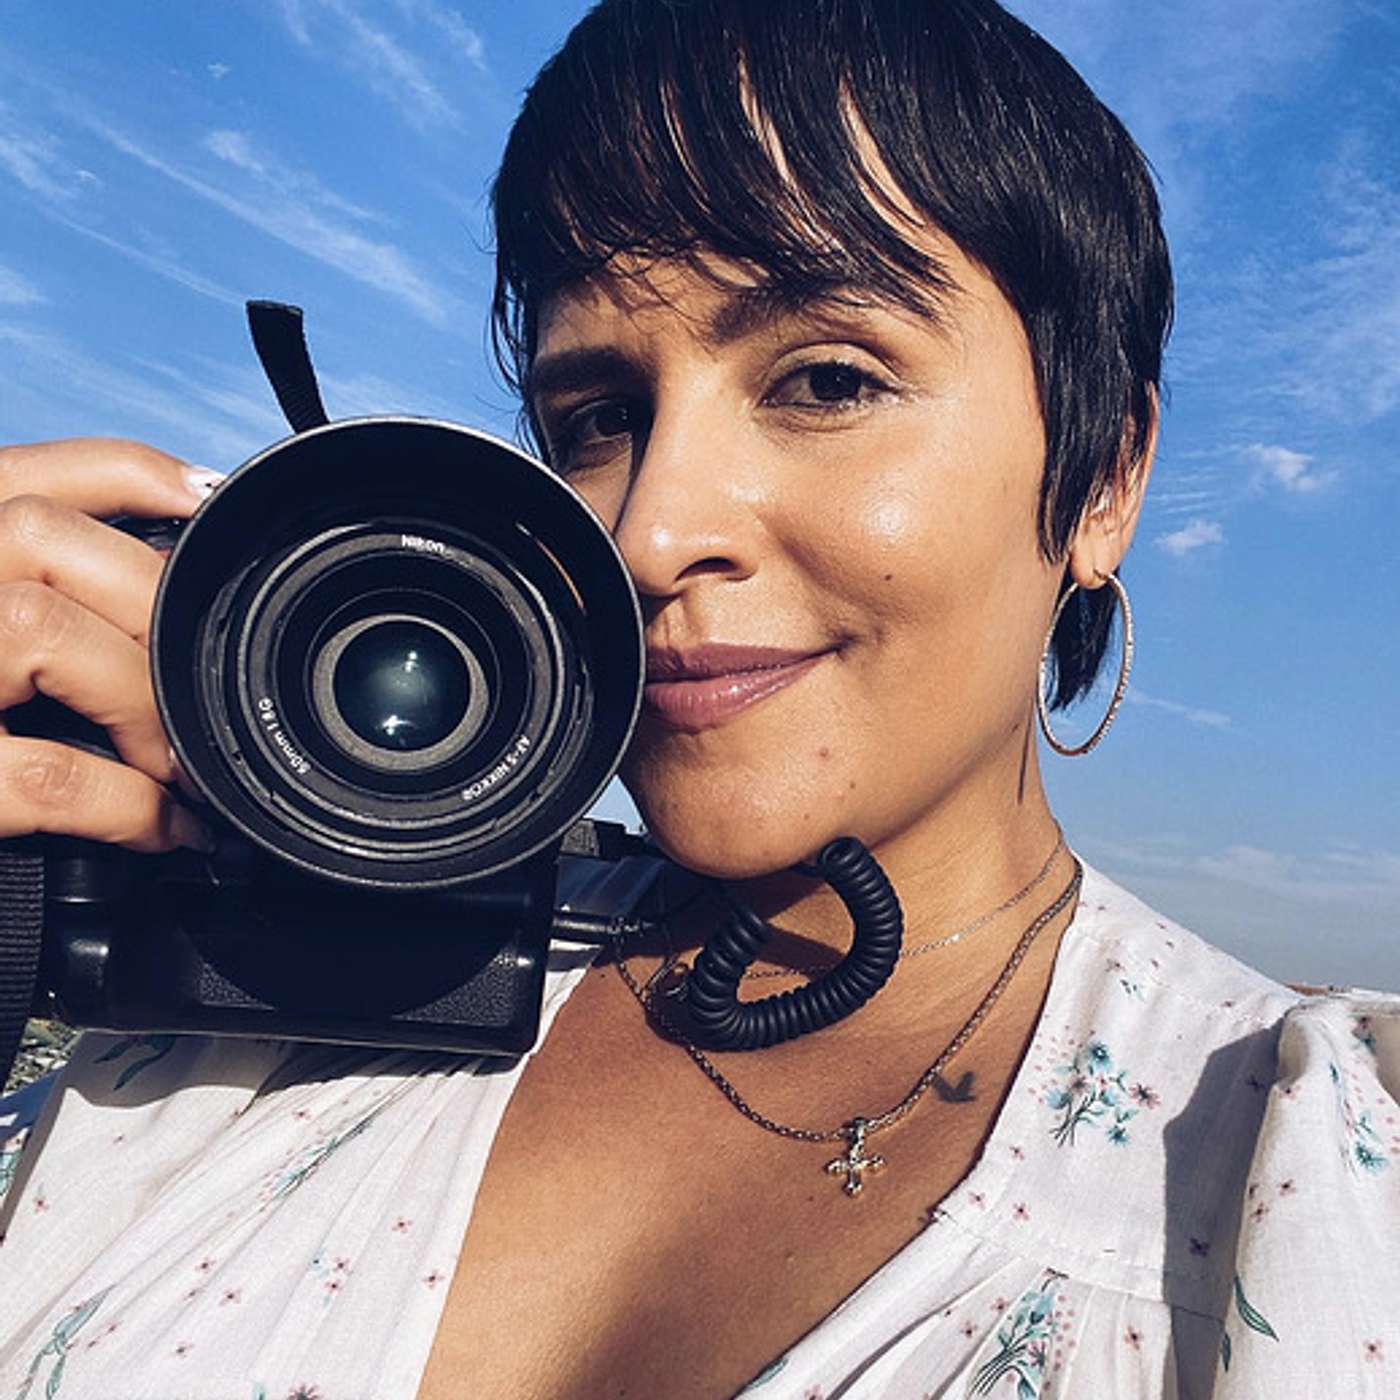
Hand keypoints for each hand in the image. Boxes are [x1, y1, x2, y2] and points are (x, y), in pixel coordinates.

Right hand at [0, 438, 219, 853]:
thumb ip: (34, 600)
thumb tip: (157, 588)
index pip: (17, 472)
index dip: (122, 473)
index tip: (200, 502)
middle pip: (39, 537)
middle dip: (148, 605)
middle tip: (195, 677)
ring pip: (37, 629)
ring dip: (139, 697)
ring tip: (173, 757)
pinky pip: (49, 773)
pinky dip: (130, 803)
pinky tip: (161, 827)